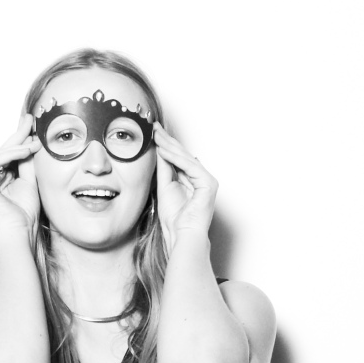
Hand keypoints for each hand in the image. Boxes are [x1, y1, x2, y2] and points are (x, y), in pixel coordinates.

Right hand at [0, 114, 41, 232]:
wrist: (22, 229)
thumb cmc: (27, 211)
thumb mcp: (31, 179)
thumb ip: (29, 160)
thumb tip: (31, 138)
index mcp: (2, 176)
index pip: (11, 152)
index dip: (22, 138)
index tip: (33, 124)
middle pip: (5, 150)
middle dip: (19, 134)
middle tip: (30, 119)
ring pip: (1, 154)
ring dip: (19, 145)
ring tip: (35, 141)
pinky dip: (11, 155)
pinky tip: (26, 151)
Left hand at [154, 124, 217, 245]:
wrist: (181, 235)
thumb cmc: (174, 219)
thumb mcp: (165, 186)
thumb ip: (164, 168)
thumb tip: (159, 150)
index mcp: (191, 179)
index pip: (178, 157)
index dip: (166, 144)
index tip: (153, 133)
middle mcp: (201, 178)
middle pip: (182, 155)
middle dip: (167, 140)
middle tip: (154, 127)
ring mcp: (207, 181)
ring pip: (186, 158)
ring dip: (170, 145)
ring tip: (156, 135)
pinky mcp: (209, 184)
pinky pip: (190, 167)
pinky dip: (176, 158)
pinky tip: (163, 150)